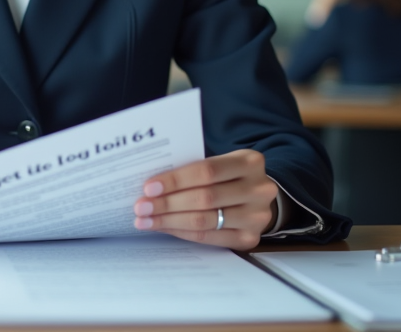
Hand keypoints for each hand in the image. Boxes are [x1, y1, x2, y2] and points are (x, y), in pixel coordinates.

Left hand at [132, 150, 277, 249]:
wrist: (257, 197)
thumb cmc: (228, 177)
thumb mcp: (221, 163)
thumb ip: (194, 169)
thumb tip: (152, 185)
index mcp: (249, 162)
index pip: (206, 171)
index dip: (175, 180)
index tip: (149, 187)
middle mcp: (259, 189)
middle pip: (204, 198)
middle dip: (167, 203)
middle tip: (141, 207)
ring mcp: (257, 217)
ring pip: (205, 220)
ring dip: (170, 221)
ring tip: (146, 220)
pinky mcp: (250, 238)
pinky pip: (209, 238)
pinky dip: (182, 232)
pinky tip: (164, 228)